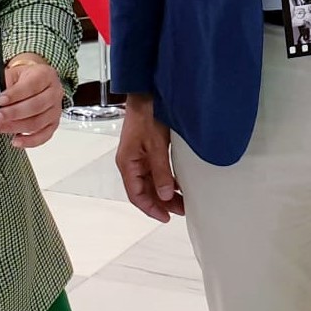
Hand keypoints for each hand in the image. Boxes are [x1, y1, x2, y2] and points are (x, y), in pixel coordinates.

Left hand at [0, 56, 64, 148]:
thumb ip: (2, 85)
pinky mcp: (53, 124)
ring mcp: (55, 109)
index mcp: (45, 75)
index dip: (15, 94)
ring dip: (15, 127)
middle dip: (12, 113)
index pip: (32, 85)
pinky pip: (44, 136)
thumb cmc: (24, 79)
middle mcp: (54, 92)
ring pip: (37, 123)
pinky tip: (15, 141)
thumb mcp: (13, 75)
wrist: (35, 82)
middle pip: (36, 106)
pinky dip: (29, 141)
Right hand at [116, 95, 183, 221]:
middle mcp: (131, 162)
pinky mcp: (147, 149)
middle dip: (161, 202)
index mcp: (127, 164)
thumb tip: (164, 195)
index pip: (137, 195)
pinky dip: (166, 179)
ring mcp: (139, 156)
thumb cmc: (147, 115)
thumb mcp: (156, 145)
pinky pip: (155, 170)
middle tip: (182, 209)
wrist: (146, 93)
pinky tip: (179, 183)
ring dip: (164, 192)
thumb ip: (160, 171)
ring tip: (183, 200)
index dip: (151, 209)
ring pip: (151, 181)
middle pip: (144, 190)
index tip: (166, 217)